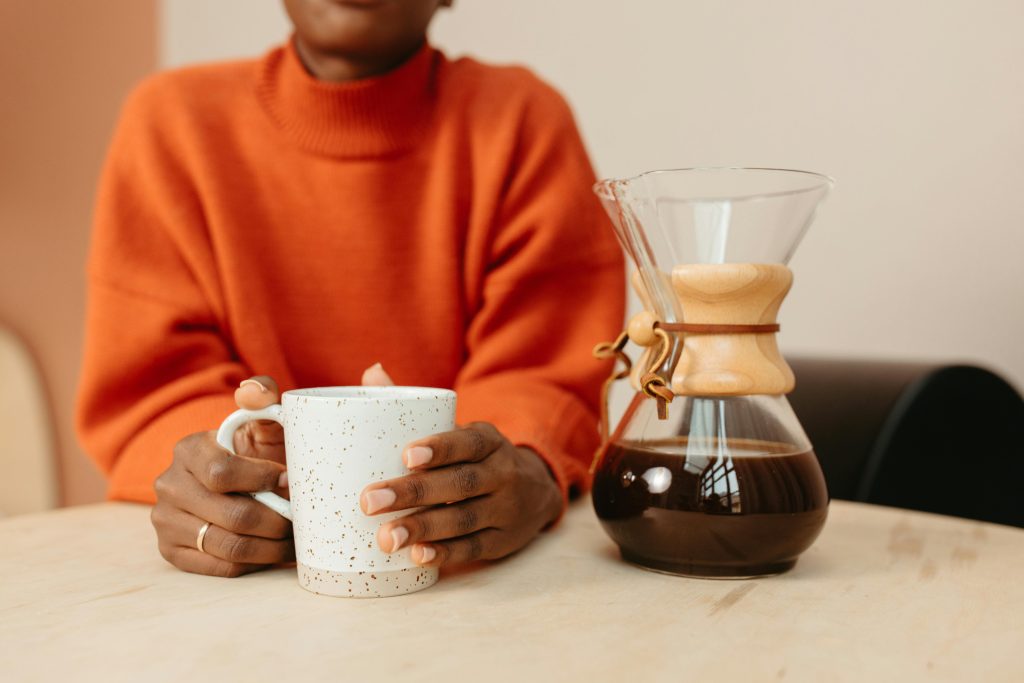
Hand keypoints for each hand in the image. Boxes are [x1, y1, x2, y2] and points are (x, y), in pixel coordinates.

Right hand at [151, 376, 291, 576]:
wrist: (231, 483)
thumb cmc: (254, 453)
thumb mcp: (261, 425)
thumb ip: (263, 401)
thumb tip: (253, 391)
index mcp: (189, 449)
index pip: (223, 473)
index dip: (262, 481)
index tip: (289, 482)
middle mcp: (169, 485)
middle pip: (233, 516)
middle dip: (277, 521)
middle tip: (302, 521)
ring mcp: (166, 521)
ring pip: (229, 546)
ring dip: (271, 548)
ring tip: (296, 541)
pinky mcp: (172, 551)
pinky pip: (220, 567)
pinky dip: (254, 563)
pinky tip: (274, 553)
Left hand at [360, 422, 562, 567]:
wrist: (535, 490)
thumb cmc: (476, 457)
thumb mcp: (459, 431)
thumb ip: (416, 407)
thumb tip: (372, 371)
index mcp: (488, 441)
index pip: (466, 442)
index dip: (438, 449)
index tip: (405, 456)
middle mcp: (502, 473)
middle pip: (459, 483)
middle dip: (413, 493)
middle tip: (370, 501)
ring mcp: (505, 509)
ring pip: (464, 519)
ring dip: (423, 528)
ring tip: (385, 537)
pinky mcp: (502, 541)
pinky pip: (473, 548)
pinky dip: (445, 553)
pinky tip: (418, 555)